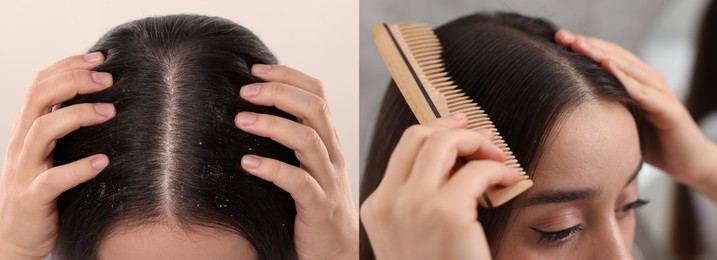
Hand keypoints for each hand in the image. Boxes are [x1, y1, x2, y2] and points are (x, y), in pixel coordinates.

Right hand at [0, 52, 114, 258]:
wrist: (14, 236)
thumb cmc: (42, 190)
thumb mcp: (51, 153)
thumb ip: (67, 128)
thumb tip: (106, 100)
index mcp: (28, 129)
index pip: (41, 84)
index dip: (68, 66)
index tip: (101, 58)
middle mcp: (23, 144)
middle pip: (40, 97)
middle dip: (74, 81)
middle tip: (109, 78)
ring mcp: (26, 169)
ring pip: (43, 130)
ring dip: (78, 116)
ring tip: (110, 112)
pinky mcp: (33, 197)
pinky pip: (53, 180)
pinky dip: (79, 169)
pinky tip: (104, 162)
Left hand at [236, 64, 357, 259]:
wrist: (338, 249)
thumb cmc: (315, 204)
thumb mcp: (308, 164)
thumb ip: (292, 139)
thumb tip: (253, 110)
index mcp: (328, 140)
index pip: (317, 94)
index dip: (289, 75)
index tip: (256, 70)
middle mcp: (331, 155)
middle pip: (314, 108)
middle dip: (278, 93)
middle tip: (245, 91)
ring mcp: (327, 180)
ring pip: (307, 140)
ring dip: (272, 125)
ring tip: (241, 121)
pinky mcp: (318, 206)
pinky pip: (298, 182)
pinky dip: (272, 169)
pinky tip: (247, 165)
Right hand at [360, 115, 519, 259]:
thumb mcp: (413, 237)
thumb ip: (419, 203)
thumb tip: (452, 163)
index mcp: (377, 209)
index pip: (403, 149)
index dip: (434, 132)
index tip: (459, 130)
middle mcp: (389, 203)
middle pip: (419, 136)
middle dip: (455, 129)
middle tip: (483, 136)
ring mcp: (414, 206)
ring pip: (444, 142)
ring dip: (478, 143)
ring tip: (498, 159)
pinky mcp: (447, 214)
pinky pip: (477, 170)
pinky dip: (498, 169)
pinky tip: (508, 181)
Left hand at [555, 30, 716, 200]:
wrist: (687, 161)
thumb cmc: (650, 141)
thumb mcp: (619, 120)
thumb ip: (601, 108)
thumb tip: (565, 106)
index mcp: (636, 80)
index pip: (606, 56)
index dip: (583, 46)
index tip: (557, 39)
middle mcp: (648, 80)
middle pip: (614, 56)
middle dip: (587, 45)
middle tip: (562, 36)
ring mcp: (659, 91)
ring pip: (627, 68)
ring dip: (601, 56)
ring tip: (579, 45)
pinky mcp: (668, 108)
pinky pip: (643, 91)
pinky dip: (625, 79)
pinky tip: (608, 69)